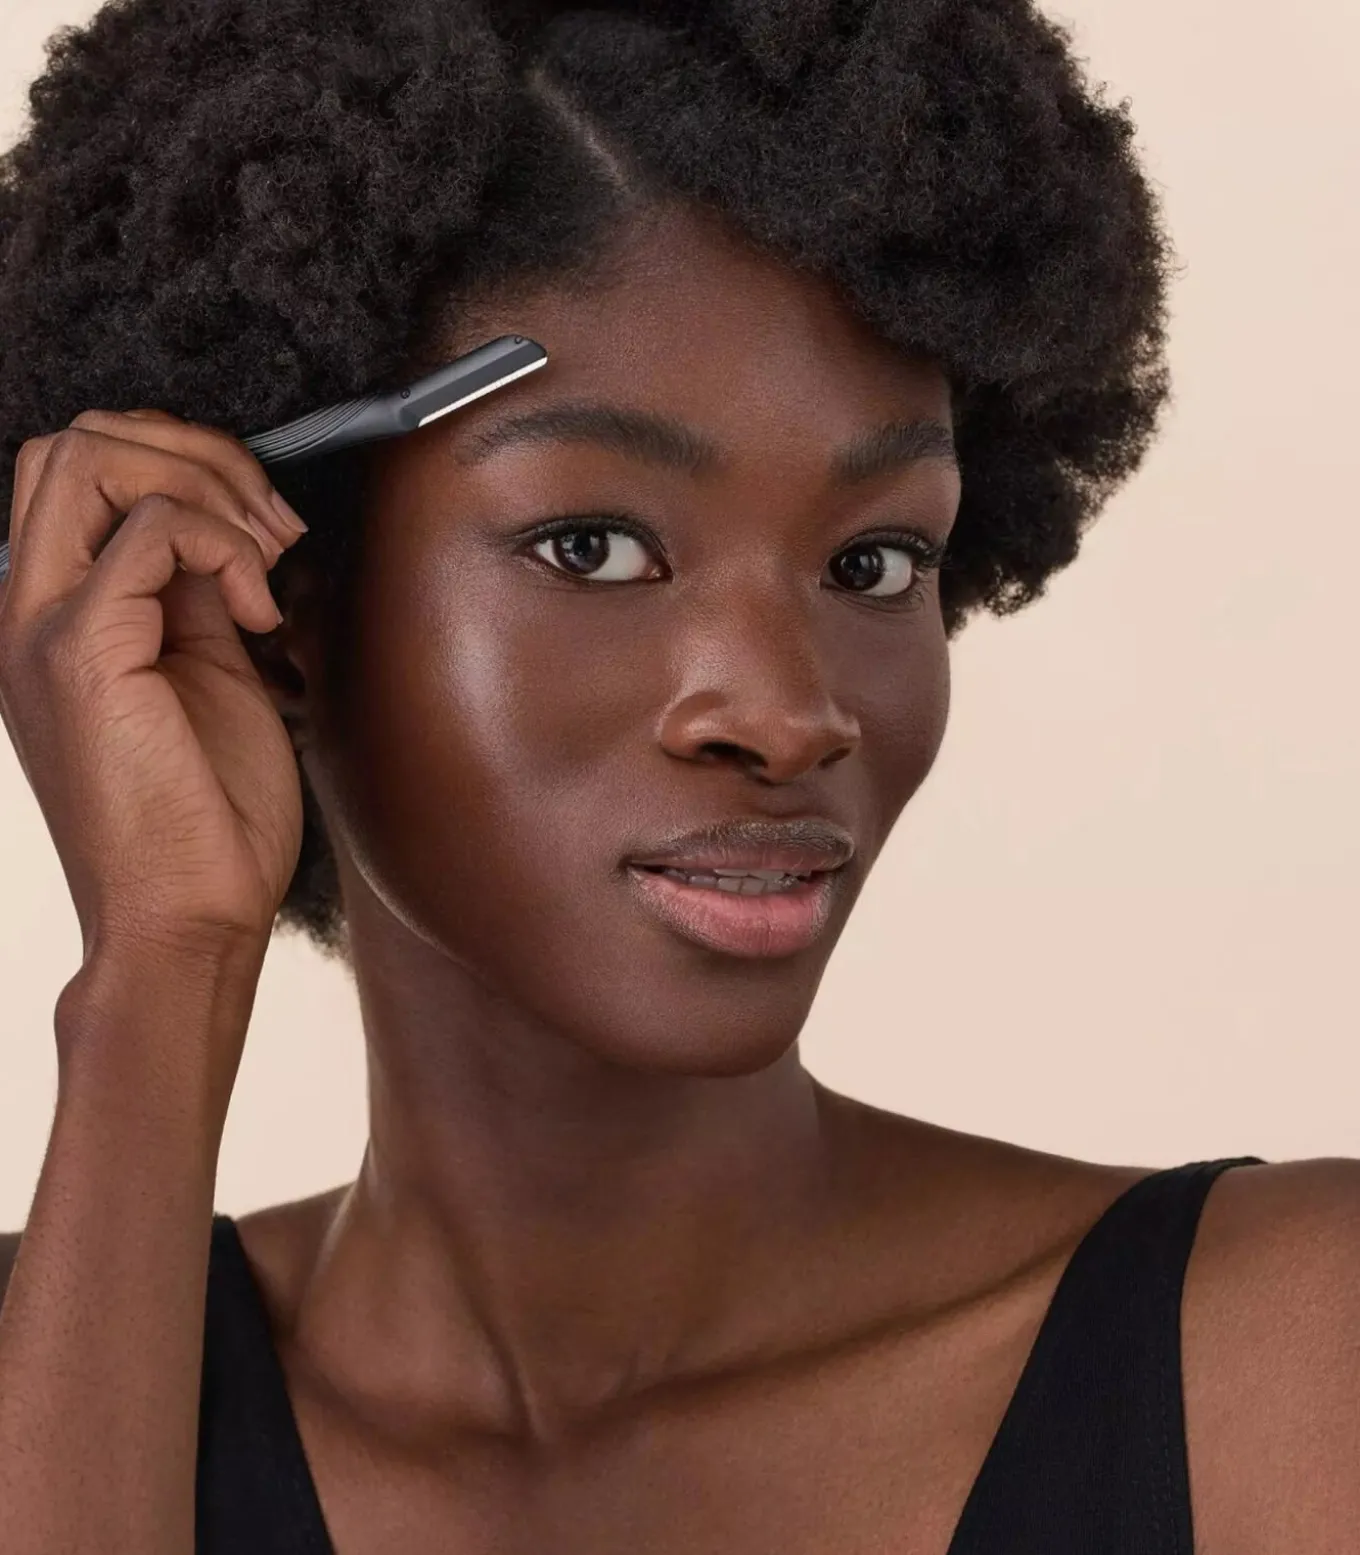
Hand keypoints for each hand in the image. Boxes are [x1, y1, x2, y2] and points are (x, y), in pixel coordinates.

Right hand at [0, 409, 309, 955]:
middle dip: (194, 452)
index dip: (179, 464)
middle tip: (269, 528)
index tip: (262, 527)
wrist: (188, 919)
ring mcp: (43, 627)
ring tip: (266, 562)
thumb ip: (192, 595)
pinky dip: (224, 546)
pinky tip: (257, 614)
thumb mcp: (206, 674)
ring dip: (208, 486)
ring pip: (93, 455)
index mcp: (54, 615)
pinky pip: (150, 528)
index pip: (79, 470)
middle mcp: (30, 610)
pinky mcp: (83, 652)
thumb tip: (218, 529)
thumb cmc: (205, 817)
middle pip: (76, 441)